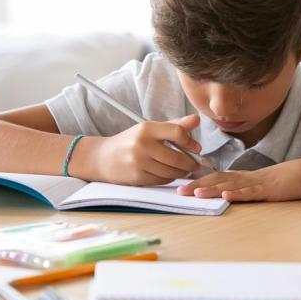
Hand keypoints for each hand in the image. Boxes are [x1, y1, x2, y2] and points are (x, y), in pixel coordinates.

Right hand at [86, 114, 202, 185]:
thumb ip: (175, 125)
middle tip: (196, 165)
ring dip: (182, 173)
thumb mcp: (150, 129)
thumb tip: (197, 119)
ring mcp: (138, 162)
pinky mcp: (137, 177)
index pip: (177, 132)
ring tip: (185, 170)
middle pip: (177, 157)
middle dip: (191, 163)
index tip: (197, 148)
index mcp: (147, 128)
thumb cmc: (131, 141)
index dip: (190, 142)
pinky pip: (162, 180)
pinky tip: (170, 174)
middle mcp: (142, 144)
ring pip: (171, 171)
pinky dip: (169, 178)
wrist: (103, 157)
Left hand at [176, 156, 300, 201]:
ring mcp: (259, 182)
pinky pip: (253, 191)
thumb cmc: (289, 180)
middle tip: (178, 191)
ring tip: (195, 193)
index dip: (199, 181)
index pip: (217, 178)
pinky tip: (227, 194)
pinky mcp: (271, 189)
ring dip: (212, 188)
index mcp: (245, 178)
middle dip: (198, 185)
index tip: (181, 187)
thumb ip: (248, 189)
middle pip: (219, 179)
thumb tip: (230, 195)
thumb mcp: (264, 186)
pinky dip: (239, 193)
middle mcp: (248, 178)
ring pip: (232, 184)